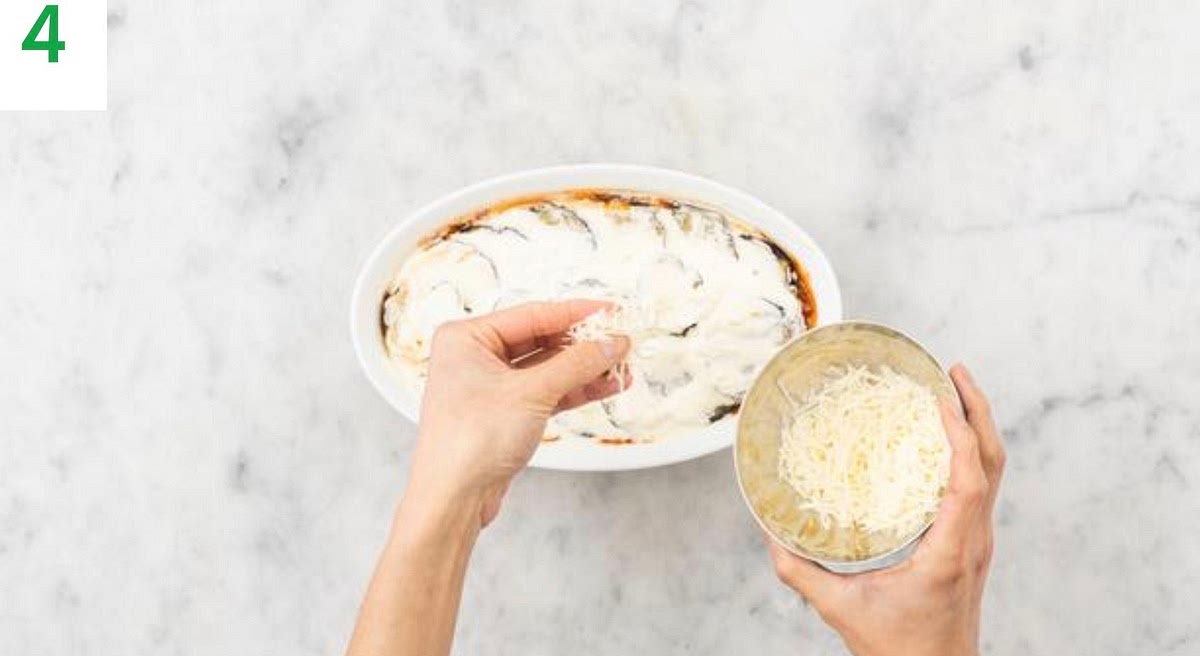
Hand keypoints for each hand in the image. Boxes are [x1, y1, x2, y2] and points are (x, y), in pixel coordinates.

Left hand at [406, 300, 629, 527]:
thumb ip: (576, 364)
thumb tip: (610, 344)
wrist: (453, 499)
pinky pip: (545, 392)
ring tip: (620, 367)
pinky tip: (603, 387)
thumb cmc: (468, 443)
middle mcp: (474, 357)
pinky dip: (573, 390)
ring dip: (583, 370)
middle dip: (583, 345)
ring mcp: (489, 387)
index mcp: (466, 338)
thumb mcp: (531, 393)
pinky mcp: (504, 413)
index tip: (610, 312)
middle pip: (541, 340)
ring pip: (546, 368)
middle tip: (619, 342)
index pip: (532, 315)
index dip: (576, 313)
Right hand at [768, 364, 1005, 655]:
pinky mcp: (972, 545)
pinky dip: (969, 453)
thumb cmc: (897, 650)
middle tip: (952, 371)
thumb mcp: (842, 610)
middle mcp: (973, 540)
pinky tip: (943, 441)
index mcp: (950, 550)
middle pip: (993, 462)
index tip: (939, 398)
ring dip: (978, 427)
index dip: (959, 433)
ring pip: (993, 472)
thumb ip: (802, 572)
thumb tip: (768, 533)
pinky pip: (980, 487)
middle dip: (977, 411)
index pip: (969, 479)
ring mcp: (978, 542)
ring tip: (953, 392)